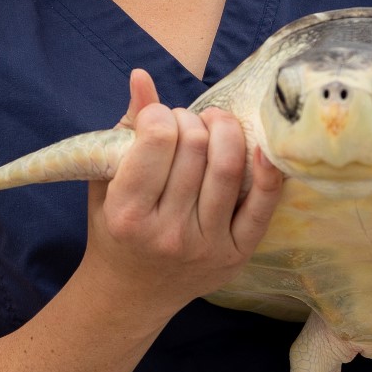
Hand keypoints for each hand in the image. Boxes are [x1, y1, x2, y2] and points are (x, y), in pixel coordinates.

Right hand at [79, 70, 281, 317]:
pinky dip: (267, 171)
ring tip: (214, 125)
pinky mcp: (237, 254)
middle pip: (196, 148)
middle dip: (191, 120)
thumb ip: (124, 129)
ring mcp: (206, 245)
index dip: (160, 114)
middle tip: (184, 123)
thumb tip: (142, 77)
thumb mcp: (105, 182)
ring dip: (225, 131)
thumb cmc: (113, 230)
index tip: (156, 118)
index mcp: (127, 212)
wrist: (131, 294)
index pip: (157, 140)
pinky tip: (261, 147)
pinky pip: (261, 206)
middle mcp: (168, 232)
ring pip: (228, 168)